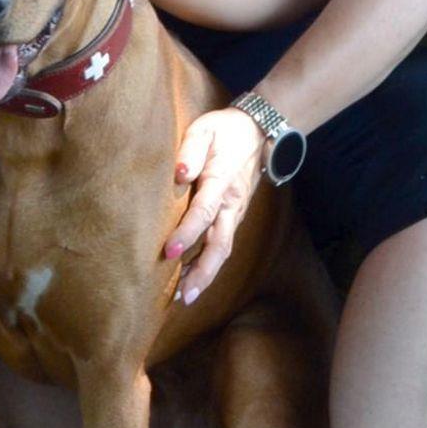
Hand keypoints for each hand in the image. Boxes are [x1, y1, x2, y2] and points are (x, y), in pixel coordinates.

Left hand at [164, 106, 264, 303]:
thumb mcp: (205, 129)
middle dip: (202, 271)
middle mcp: (232, 203)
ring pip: (223, 248)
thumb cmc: (224, 131)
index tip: (168, 251)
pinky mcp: (234, 217)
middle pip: (220, 243)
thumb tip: (179, 174)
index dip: (187, 232)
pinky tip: (190, 279)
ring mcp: (236, 212)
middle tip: (183, 297)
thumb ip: (191, 149)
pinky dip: (208, 264)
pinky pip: (222, 244)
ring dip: (206, 274)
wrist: (258, 131)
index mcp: (222, 181)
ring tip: (183, 298)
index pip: (205, 211)